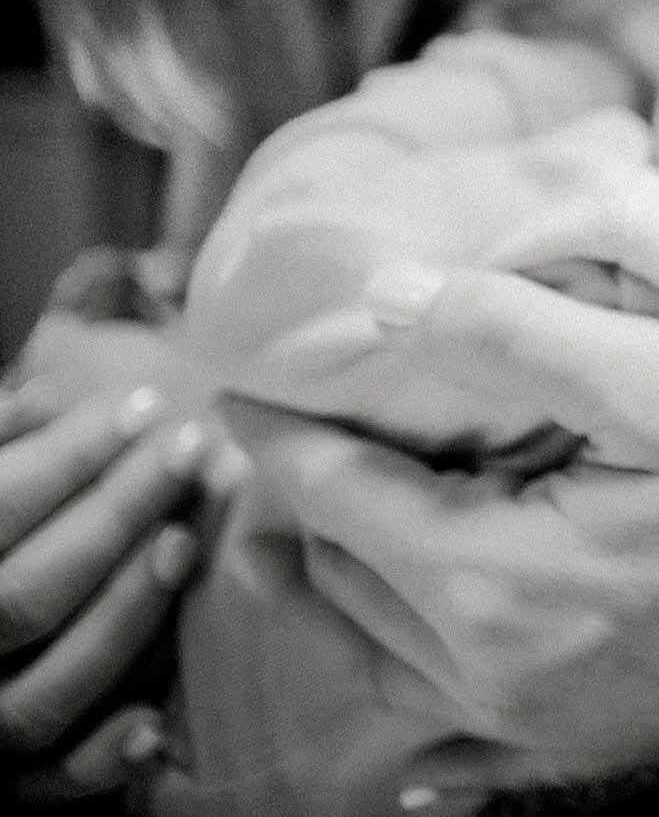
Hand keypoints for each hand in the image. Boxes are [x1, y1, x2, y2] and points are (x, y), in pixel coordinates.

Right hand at [0, 377, 214, 802]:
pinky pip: (49, 786)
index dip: (65, 457)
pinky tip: (159, 722)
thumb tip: (76, 331)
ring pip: (43, 691)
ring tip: (185, 543)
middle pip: (23, 592)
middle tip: (195, 450)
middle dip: (115, 517)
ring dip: (122, 617)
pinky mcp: (4, 786)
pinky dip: (103, 756)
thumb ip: (11, 435)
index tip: (146, 404)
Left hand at [236, 269, 658, 783]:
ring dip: (343, 567)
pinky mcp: (579, 745)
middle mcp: (494, 676)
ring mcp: (536, 726)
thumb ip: (517, 330)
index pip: (327, 495)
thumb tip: (383, 302)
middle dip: (301, 496)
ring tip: (344, 495)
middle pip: (334, 578)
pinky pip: (436, 706)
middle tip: (298, 418)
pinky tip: (415, 610)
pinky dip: (398, 646)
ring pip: (376, 647)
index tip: (243, 374)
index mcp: (496, 584)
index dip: (276, 426)